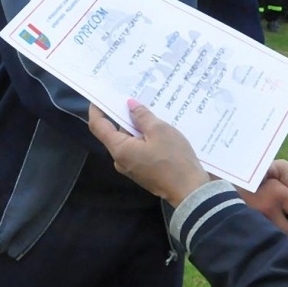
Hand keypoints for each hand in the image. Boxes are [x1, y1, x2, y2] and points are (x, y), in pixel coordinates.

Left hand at [87, 101, 209, 205]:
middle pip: (115, 132)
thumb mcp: (160, 131)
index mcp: (119, 149)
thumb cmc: (174, 159)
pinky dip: (145, 137)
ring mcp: (132, 167)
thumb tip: (130, 105)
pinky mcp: (143, 171)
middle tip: (134, 96)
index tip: (102, 95)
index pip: (98, 126)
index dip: (97, 109)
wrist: (190, 191)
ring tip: (151, 108)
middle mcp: (121, 159)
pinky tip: (159, 127)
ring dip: (138, 126)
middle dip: (124, 115)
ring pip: (130, 140)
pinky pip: (139, 149)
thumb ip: (142, 116)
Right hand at [236, 161, 287, 252]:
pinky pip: (270, 248)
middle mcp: (267, 210)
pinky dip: (276, 248)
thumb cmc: (253, 176)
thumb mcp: (275, 170)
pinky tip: (274, 243)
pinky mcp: (245, 234)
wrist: (218, 184)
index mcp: (279, 194)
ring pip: (285, 247)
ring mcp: (255, 224)